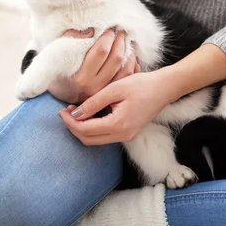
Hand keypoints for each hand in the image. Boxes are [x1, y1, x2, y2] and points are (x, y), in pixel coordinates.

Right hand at [48, 29, 139, 103]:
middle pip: (116, 59)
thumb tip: (92, 30)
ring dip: (129, 52)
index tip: (109, 28)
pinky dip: (131, 65)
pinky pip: (127, 78)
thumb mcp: (58, 53)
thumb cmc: (57, 69)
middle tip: (120, 31)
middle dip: (120, 41)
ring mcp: (104, 92)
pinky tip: (129, 54)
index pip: (101, 51)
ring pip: (125, 70)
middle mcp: (94, 87)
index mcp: (81, 77)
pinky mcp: (110, 94)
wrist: (58, 93)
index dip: (108, 37)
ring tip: (126, 41)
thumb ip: (72, 38)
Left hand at [58, 70, 172, 144]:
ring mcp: (126, 136)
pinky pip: (105, 136)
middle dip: (73, 127)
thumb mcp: (115, 89)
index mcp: (118, 125)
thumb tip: (75, 114)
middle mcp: (122, 135)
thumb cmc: (142, 85)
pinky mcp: (128, 133)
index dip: (70, 122)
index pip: (85, 130)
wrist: (164, 88)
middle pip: (88, 140)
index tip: (61, 110)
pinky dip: (93, 128)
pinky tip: (89, 114)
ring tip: (75, 111)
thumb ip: (94, 102)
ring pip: (96, 140)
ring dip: (82, 128)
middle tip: (66, 111)